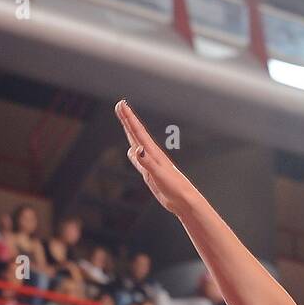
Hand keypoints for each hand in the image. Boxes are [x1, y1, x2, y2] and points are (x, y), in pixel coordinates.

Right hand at [115, 100, 200, 219]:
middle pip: (136, 133)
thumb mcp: (159, 175)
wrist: (184, 200)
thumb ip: (147, 162)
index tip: (121, 104)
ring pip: (137, 143)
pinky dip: (133, 152)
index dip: (128, 118)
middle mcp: (151, 155)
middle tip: (119, 105)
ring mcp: (150, 163)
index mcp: (153, 153)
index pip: (138, 131)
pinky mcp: (150, 173)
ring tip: (124, 121)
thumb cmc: (174, 188)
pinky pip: (138, 159)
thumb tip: (136, 149)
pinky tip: (132, 151)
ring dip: (129, 132)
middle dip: (127, 119)